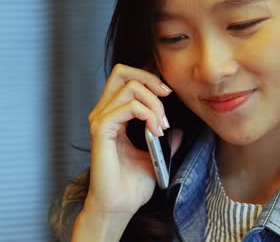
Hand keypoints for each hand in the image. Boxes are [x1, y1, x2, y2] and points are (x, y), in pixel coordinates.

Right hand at [81, 64, 181, 221]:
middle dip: (149, 79)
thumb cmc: (131, 186)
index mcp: (113, 116)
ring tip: (162, 125)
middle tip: (166, 96)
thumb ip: (165, 141)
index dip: (149, 80)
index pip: (125, 79)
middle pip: (121, 72)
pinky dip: (146, 114)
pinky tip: (154, 130)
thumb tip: (179, 131)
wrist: (119, 207)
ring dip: (153, 103)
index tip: (168, 96)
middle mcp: (103, 114)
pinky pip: (127, 108)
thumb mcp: (154, 157)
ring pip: (129, 88)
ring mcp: (100, 121)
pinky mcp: (101, 131)